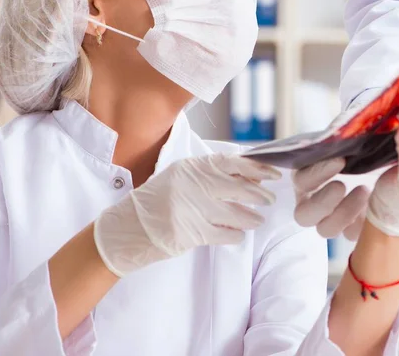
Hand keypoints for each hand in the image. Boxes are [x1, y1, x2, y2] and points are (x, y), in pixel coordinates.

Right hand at [94, 154, 280, 276]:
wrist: (126, 228)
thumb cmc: (156, 201)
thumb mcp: (179, 178)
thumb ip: (208, 174)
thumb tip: (246, 174)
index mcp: (191, 168)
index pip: (232, 163)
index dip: (256, 168)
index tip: (272, 173)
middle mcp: (192, 185)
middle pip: (239, 188)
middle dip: (259, 195)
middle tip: (269, 199)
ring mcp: (191, 209)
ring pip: (236, 213)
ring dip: (251, 217)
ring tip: (257, 218)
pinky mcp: (190, 233)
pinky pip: (225, 234)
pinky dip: (235, 235)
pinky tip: (237, 234)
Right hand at [292, 89, 381, 240]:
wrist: (380, 157)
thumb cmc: (360, 145)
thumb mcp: (349, 139)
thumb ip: (343, 135)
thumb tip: (344, 128)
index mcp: (305, 177)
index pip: (300, 181)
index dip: (316, 174)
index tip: (339, 160)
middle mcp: (312, 201)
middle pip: (304, 215)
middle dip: (323, 201)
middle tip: (342, 185)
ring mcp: (330, 217)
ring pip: (324, 230)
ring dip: (343, 214)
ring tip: (364, 191)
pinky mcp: (350, 229)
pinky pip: (351, 236)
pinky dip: (362, 225)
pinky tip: (374, 207)